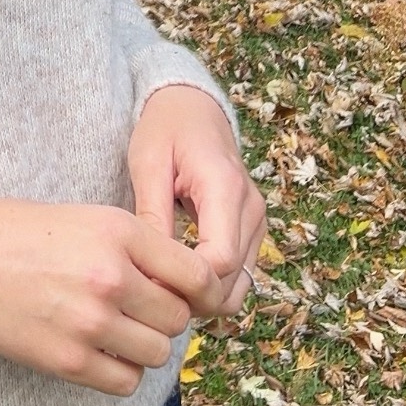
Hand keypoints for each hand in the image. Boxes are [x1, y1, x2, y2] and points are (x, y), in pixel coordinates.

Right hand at [0, 199, 222, 396]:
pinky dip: (120, 372)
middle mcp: (112, 277)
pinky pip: (125, 381)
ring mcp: (91, 322)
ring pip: (157, 353)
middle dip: (165, 317)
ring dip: (143, 346)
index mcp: (119, 233)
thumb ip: (134, 244)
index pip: (196, 275)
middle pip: (178, 318)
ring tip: (117, 331)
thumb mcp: (83, 216)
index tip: (183, 293)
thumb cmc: (14, 232)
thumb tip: (180, 278)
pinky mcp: (69, 361)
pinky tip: (100, 353)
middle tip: (139, 311)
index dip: (196, 289)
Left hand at [127, 85, 266, 315]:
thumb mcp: (148, 163)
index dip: (188, 284)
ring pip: (241, 285)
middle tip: (151, 297)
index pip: (221, 260)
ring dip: (205, 297)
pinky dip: (214, 286)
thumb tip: (151, 269)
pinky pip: (240, 274)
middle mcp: (251, 208)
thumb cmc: (165, 129)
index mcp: (225, 188)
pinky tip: (179, 279)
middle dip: (194, 298)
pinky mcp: (253, 229)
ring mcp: (257, 220)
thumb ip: (153, 214)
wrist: (192, 107)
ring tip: (163, 289)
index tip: (151, 287)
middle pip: (234, 281)